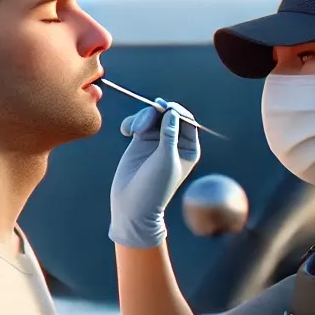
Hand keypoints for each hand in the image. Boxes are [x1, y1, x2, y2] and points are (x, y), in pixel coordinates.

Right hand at [109, 99, 200, 248]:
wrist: (133, 206)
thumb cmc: (155, 186)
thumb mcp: (166, 159)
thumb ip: (169, 133)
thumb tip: (171, 110)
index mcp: (188, 148)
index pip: (187, 121)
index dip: (176, 111)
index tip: (164, 107)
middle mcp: (174, 143)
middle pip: (167, 115)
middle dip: (155, 113)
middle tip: (143, 122)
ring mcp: (156, 142)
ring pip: (151, 116)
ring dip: (142, 118)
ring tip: (133, 131)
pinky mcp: (139, 142)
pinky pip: (137, 123)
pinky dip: (131, 123)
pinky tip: (126, 132)